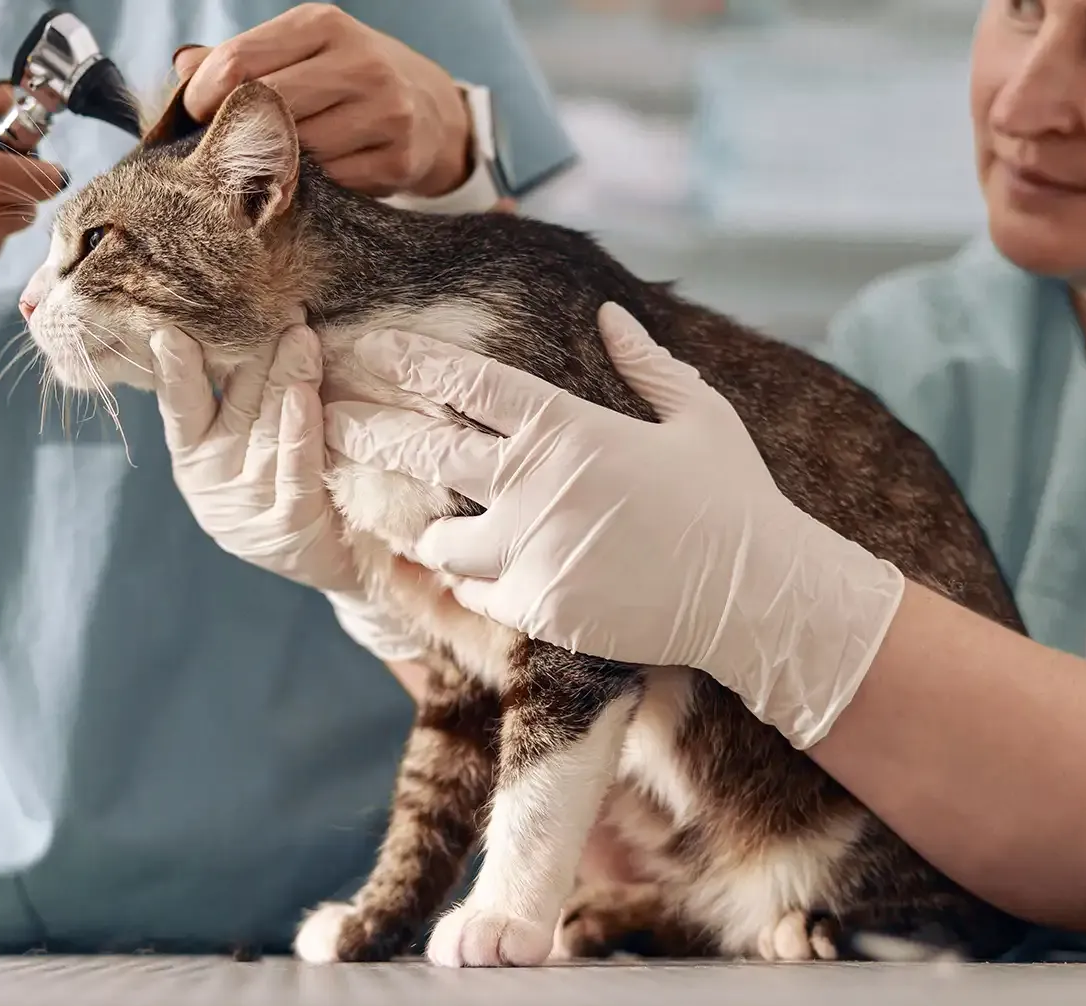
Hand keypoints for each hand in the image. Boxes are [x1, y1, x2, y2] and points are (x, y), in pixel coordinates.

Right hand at [150, 324, 425, 661]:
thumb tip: (246, 316)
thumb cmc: (281, 479)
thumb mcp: (246, 437)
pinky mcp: (289, 523)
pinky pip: (295, 469)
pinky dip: (299, 431)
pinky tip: (303, 397)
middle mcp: (216, 476)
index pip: (179, 405)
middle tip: (268, 303)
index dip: (174, 370)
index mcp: (195, 451)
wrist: (323, 557)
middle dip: (251, 351)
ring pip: (266, 430)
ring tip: (298, 334)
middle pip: (234, 404)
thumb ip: (239, 389)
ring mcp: (251, 502)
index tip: (170, 328)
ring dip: (283, 377)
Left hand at [172, 4, 471, 196]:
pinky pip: (330, 183)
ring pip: (298, 151)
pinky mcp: (398, 159)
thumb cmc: (347, 77)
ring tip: (269, 163)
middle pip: (266, 108)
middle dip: (235, 133)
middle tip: (224, 149)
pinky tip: (312, 177)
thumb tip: (184, 66)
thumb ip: (241, 57)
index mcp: (324, 25)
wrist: (432, 110)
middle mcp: (360, 63)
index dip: (203, 96)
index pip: (239, 62)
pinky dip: (312, 185)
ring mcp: (385, 112)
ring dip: (275, 163)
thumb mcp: (300, 50)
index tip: (197, 115)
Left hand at [323, 303, 907, 747]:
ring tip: (409, 522)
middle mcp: (533, 487)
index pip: (467, 381)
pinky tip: (477, 576)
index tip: (370, 346)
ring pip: (438, 539)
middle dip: (367, 433)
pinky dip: (475, 582)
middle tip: (328, 424)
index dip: (412, 359)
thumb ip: (647, 363)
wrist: (756, 595)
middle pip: (424, 450)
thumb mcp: (699, 414)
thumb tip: (609, 314)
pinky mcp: (538, 610)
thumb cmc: (733, 498)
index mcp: (566, 428)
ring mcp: (530, 553)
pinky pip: (477, 594)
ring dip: (425, 528)